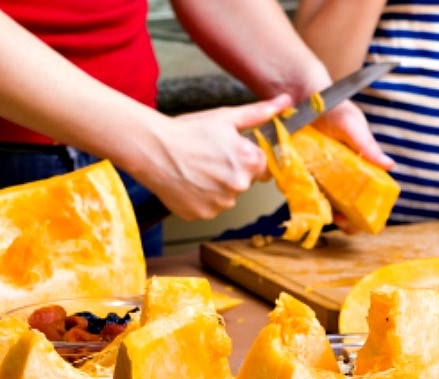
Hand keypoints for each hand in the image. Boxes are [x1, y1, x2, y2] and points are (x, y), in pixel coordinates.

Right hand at [143, 94, 292, 220]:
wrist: (154, 149)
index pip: (260, 166)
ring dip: (215, 187)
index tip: (227, 152)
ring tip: (196, 170)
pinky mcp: (202, 214)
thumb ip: (259, 113)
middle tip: (207, 159)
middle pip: (243, 182)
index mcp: (249, 161)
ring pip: (225, 197)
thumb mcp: (226, 117)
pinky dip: (200, 199)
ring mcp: (220, 203)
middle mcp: (239, 185)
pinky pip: (208, 208)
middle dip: (230, 172)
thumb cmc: (187, 132)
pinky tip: (188, 183)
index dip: (244, 158)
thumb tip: (284, 103)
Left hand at [311, 100, 394, 233]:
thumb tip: (389, 165)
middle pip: (344, 203)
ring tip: (331, 221)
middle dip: (347, 219)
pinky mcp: (297, 173)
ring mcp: (316, 175)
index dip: (369, 209)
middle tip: (349, 226)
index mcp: (355, 165)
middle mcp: (336, 173)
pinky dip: (303, 202)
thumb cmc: (332, 108)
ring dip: (327, 215)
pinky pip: (299, 192)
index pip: (365, 191)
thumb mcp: (352, 126)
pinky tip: (308, 209)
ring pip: (323, 202)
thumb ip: (367, 146)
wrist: (302, 98)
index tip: (373, 223)